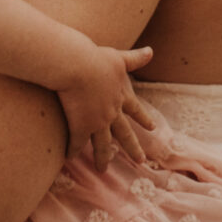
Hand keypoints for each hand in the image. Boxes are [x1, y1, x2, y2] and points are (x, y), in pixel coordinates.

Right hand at [53, 42, 155, 166]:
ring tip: (103, 170)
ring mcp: (97, 122)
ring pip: (102, 144)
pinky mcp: (80, 127)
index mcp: (121, 95)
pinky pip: (76, 144)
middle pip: (124, 134)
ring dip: (102, 158)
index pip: (135, 110)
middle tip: (141, 161)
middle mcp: (112, 112)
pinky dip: (72, 152)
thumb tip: (151, 51)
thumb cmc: (96, 58)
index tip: (153, 128)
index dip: (143, 119)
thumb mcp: (118, 57)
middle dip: (132, 148)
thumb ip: (134, 58)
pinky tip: (68, 159)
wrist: (77, 66)